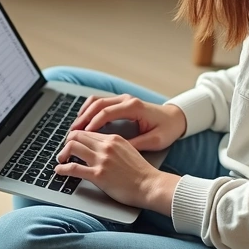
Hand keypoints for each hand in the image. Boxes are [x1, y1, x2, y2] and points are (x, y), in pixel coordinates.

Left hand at [56, 130, 179, 213]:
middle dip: (67, 142)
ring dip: (62, 153)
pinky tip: (59, 171)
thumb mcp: (128, 151)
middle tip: (64, 151)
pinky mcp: (98, 175)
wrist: (150, 185)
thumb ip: (113, 147)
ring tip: (61, 160)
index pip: (87, 131)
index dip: (76, 137)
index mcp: (113, 138)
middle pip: (77, 136)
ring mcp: (102, 160)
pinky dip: (62, 169)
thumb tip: (98, 149)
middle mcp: (106, 146)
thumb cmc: (142, 173)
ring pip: (72, 147)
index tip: (72, 143)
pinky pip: (73, 168)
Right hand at [70, 95, 186, 151]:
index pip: (107, 112)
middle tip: (71, 133)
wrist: (177, 118)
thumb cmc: (167, 130)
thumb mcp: (154, 141)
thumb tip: (116, 150)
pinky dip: (89, 110)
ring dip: (84, 113)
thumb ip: (136, 144)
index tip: (82, 135)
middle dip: (83, 118)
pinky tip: (83, 121)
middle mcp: (127, 100)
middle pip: (98, 104)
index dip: (92, 123)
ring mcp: (123, 99)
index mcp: (134, 108)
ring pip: (97, 101)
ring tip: (74, 128)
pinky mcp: (122, 102)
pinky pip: (100, 102)